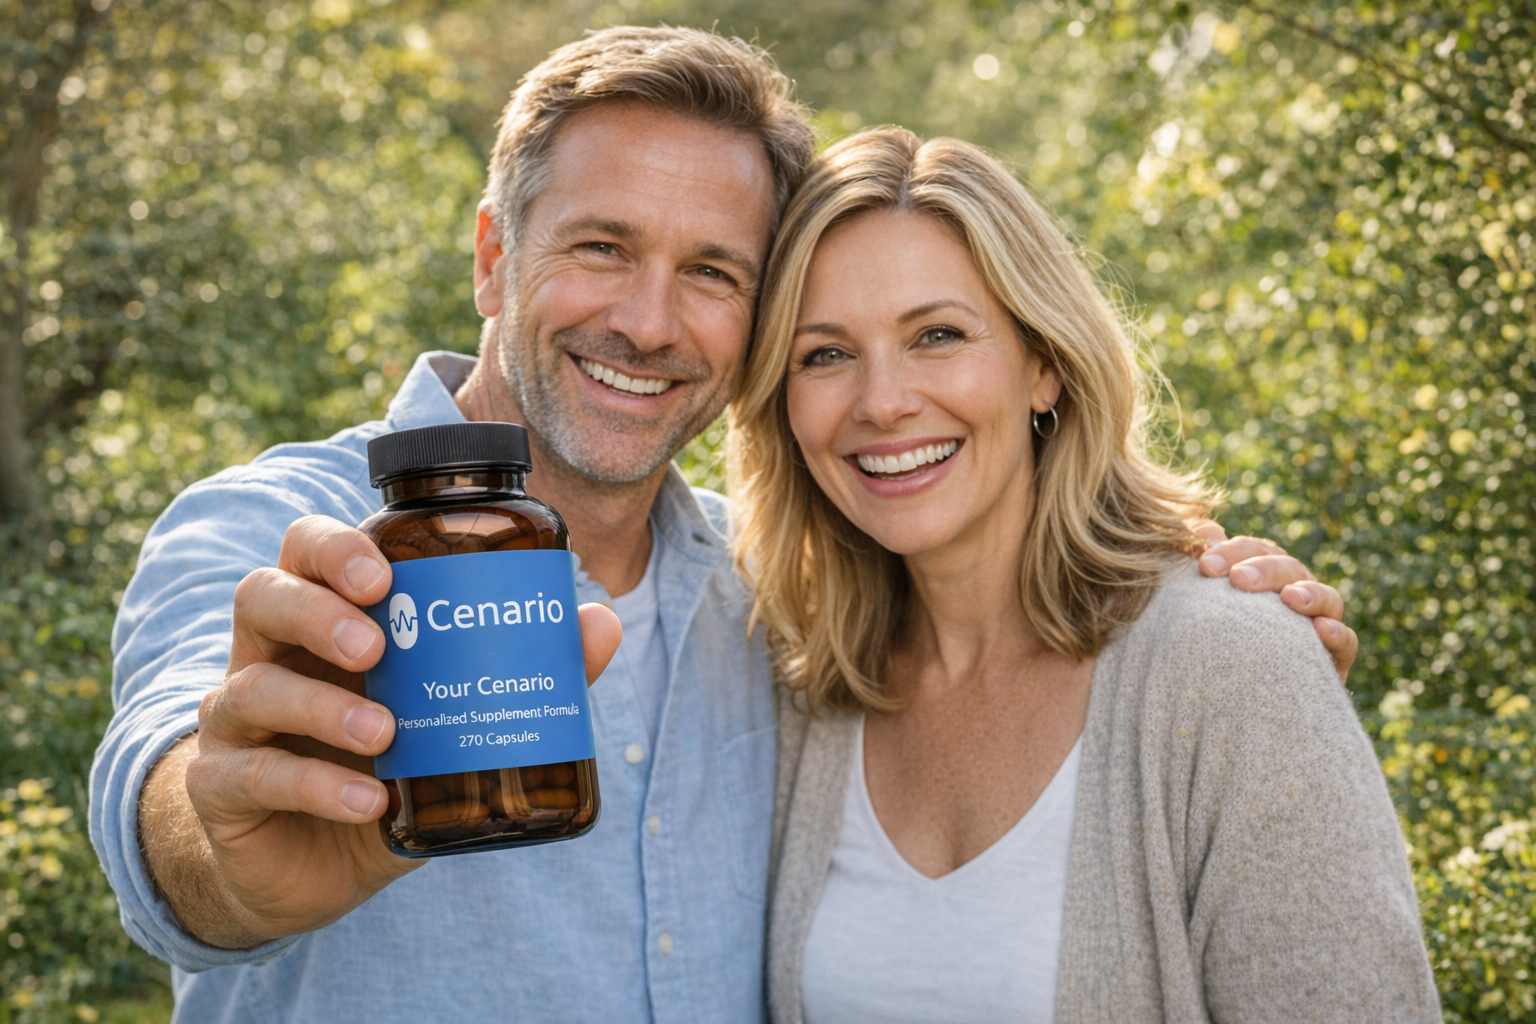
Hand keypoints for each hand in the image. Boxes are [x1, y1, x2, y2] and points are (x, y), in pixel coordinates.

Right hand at [145, 515, 620, 947]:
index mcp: (322, 618)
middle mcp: (269, 654)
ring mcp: (235, 720)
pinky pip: (252, 775)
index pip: (308, 551)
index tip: (388, 574)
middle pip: (261, 595)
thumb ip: (520, 669)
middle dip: (319, 611)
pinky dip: (316, 785)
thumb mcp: (452, 717)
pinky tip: (369, 800)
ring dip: (322, 706)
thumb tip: (598, 622)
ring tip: (386, 732)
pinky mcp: (222, 786)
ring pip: (251, 688)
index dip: (337, 549)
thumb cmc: (388, 765)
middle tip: (378, 642)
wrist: (320, 865)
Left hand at [1192, 521, 1357, 683]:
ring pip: (1326, 598)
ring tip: (1289, 598)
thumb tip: (1204, 528)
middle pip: (1289, 568)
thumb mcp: (1199, 606)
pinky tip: (1320, 629)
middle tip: (1238, 580)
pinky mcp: (1334, 660)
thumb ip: (1202, 565)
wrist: (1226, 700)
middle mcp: (1294, 593)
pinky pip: (1346, 643)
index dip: (1232, 551)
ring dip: (1309, 594)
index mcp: (1261, 574)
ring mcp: (1317, 624)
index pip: (1252, 550)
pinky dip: (1337, 633)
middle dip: (1264, 569)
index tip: (1204, 564)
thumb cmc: (1210, 643)